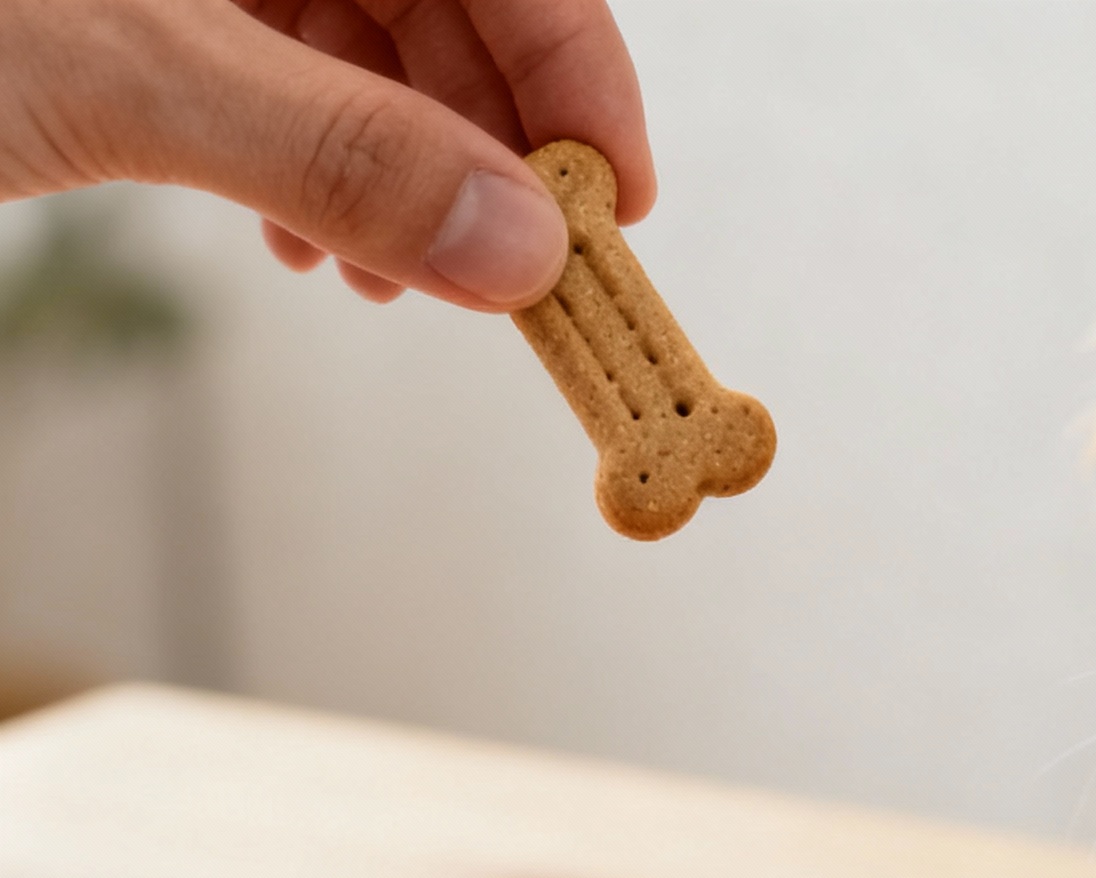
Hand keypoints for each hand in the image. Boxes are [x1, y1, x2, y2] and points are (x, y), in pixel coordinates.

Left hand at [0, 0, 652, 309]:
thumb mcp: (133, 69)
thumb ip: (339, 152)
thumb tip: (514, 249)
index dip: (578, 74)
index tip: (614, 214)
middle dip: (491, 143)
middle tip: (521, 284)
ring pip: (370, 38)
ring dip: (406, 169)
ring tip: (393, 278)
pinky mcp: (149, 3)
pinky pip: (283, 66)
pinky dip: (314, 162)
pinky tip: (309, 239)